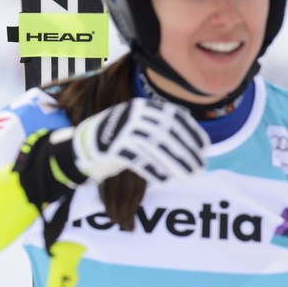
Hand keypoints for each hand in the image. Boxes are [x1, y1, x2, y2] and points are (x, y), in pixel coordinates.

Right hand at [69, 98, 208, 184]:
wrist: (84, 146)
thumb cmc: (119, 139)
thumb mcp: (141, 125)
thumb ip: (162, 128)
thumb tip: (196, 142)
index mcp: (142, 107)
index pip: (172, 116)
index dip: (191, 132)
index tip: (204, 147)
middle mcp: (132, 115)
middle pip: (166, 133)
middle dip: (186, 151)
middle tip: (200, 167)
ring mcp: (121, 130)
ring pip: (154, 147)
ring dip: (175, 163)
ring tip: (188, 176)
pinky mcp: (111, 146)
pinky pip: (137, 159)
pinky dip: (152, 169)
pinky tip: (163, 179)